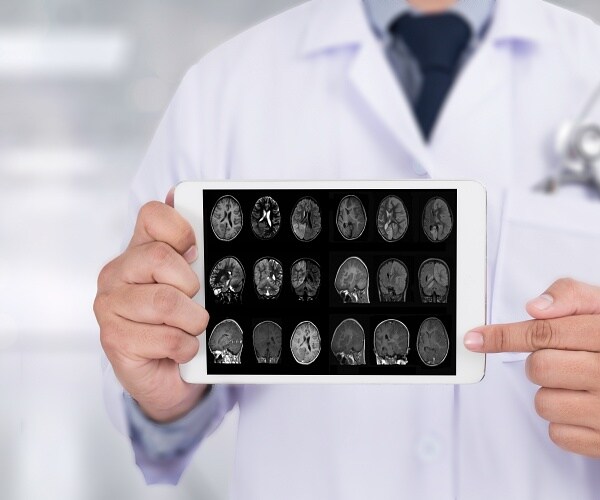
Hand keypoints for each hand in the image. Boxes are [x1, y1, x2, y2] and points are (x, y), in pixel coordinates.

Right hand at [94, 189, 209, 422]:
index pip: (153, 215)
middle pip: (158, 258)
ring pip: (164, 301)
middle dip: (190, 285)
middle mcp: (118, 272)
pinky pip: (166, 337)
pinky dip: (186, 346)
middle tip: (194, 301)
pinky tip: (181, 349)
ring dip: (192, 321)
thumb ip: (190, 248)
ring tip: (191, 329)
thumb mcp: (195, 284)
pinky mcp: (113, 338)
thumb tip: (177, 195)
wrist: (173, 377)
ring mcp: (110, 305)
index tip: (195, 252)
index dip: (181, 230)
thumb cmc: (184, 324)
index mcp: (139, 249)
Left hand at [464, 278, 599, 457]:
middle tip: (564, 360)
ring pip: (544, 403)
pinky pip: (558, 435)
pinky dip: (563, 423)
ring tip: (578, 384)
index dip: (503, 335)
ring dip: (551, 393)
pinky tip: (584, 408)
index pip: (543, 333)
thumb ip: (572, 297)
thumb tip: (535, 308)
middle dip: (540, 362)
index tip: (476, 338)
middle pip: (539, 368)